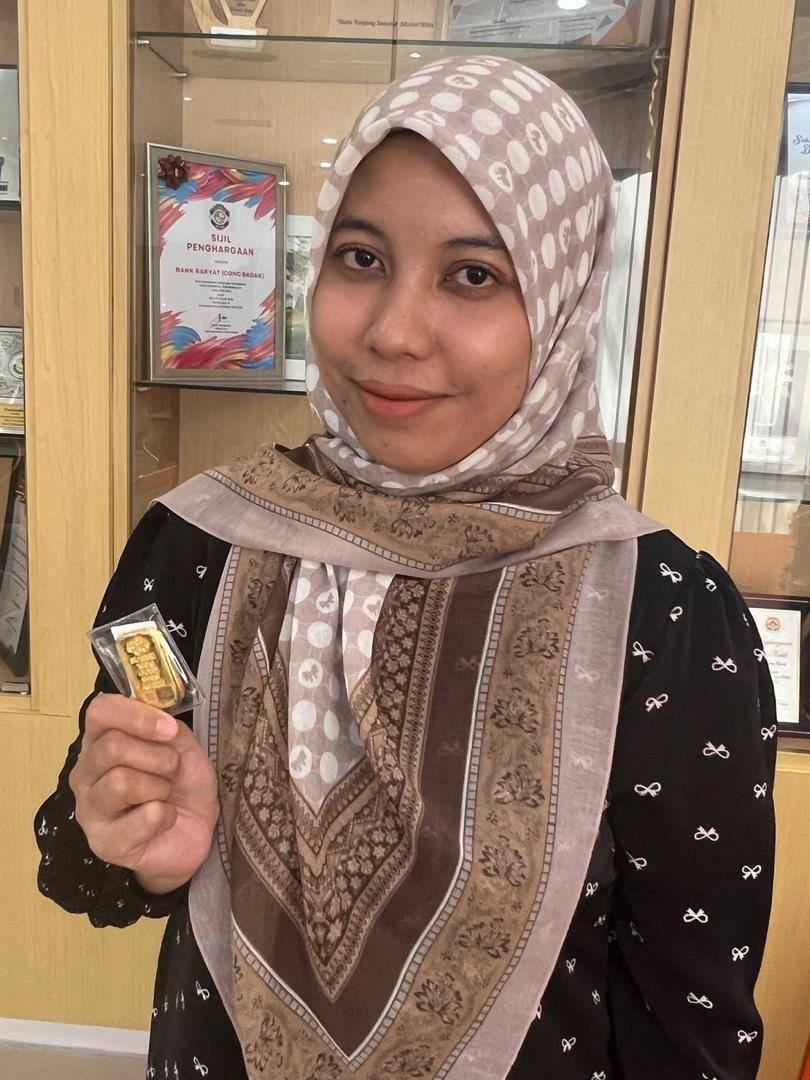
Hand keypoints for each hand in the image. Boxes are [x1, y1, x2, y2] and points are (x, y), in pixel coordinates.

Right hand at [69, 693, 218, 893]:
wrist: (193, 829)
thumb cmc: (181, 782)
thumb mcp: (182, 745)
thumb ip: (166, 727)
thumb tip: (161, 720)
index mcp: (100, 740)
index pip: (100, 712)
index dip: (136, 716)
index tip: (170, 730)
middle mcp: (85, 773)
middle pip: (113, 747)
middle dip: (159, 758)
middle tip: (172, 770)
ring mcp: (88, 809)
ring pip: (122, 782)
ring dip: (160, 787)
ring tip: (165, 795)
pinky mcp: (103, 843)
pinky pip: (144, 817)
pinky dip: (166, 815)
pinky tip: (164, 819)